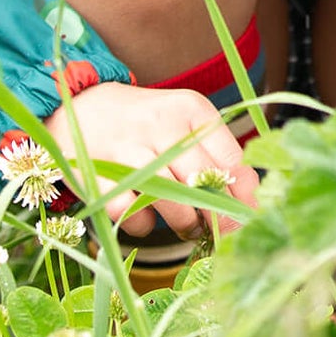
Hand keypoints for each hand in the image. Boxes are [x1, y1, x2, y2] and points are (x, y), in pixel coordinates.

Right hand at [45, 83, 259, 236]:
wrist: (83, 107)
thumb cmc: (148, 124)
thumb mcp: (186, 124)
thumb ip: (217, 154)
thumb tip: (252, 195)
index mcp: (192, 110)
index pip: (230, 157)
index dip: (241, 193)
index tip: (246, 213)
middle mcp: (163, 125)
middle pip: (203, 181)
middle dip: (216, 214)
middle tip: (217, 229)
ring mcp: (128, 149)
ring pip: (171, 199)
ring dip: (184, 223)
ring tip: (188, 227)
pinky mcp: (98, 175)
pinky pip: (130, 214)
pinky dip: (142, 225)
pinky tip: (146, 217)